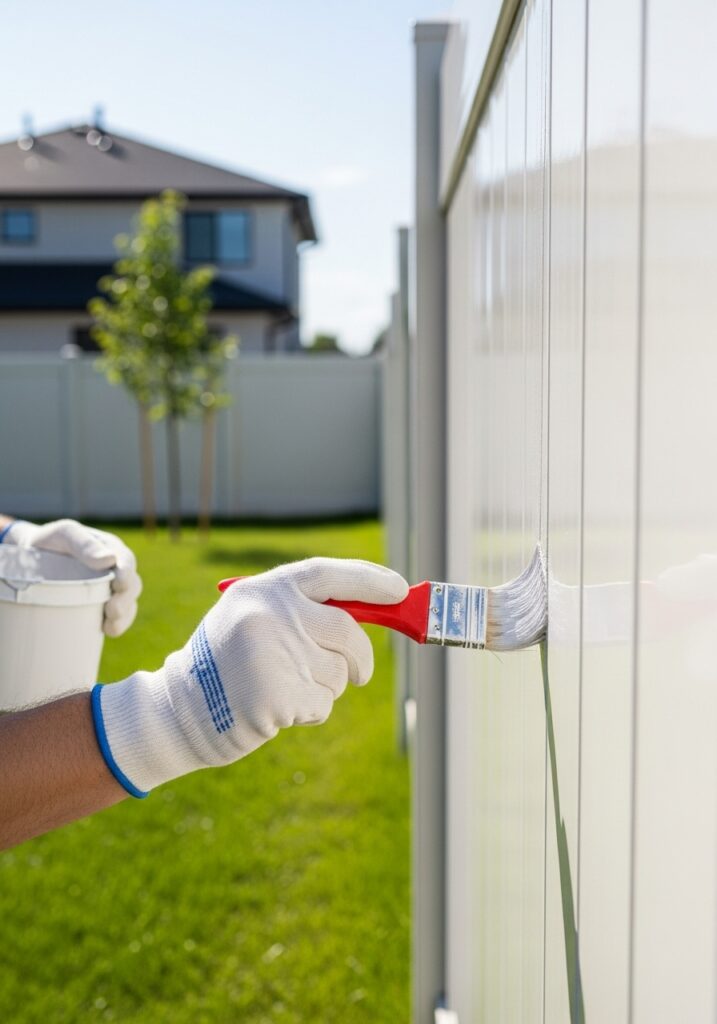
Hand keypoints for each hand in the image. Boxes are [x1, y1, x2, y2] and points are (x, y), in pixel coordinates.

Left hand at [3, 519, 140, 636]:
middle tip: (113, 611)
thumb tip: (109, 560)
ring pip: (127, 604)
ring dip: (124, 617)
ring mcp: (108, 590)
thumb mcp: (64, 534)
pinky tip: (108, 631)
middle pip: (131, 586)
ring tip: (110, 627)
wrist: (29, 558)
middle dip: (126, 600)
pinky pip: (115, 617)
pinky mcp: (98, 606)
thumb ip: (83, 544)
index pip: (127, 561)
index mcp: (111, 549)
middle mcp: (114, 570)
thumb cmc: (49, 541)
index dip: (127, 574)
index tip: (120, 585)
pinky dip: (116, 625)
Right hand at [92, 558, 408, 796]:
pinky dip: (311, 711)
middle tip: (361, 673)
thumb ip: (302, 610)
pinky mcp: (277, 696)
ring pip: (339, 672)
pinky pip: (323, 703)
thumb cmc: (227, 665)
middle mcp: (270, 616)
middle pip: (348, 631)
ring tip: (285, 687)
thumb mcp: (252, 618)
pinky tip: (278, 709)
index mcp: (263, 590)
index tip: (400, 589)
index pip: (328, 574)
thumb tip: (375, 607)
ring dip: (327, 687)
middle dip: (361, 657)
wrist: (178, 712)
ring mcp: (273, 655)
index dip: (368, 579)